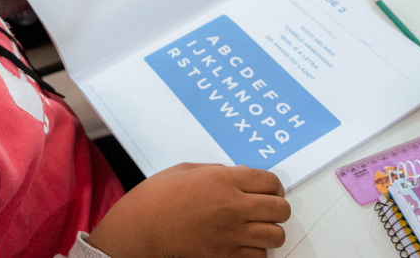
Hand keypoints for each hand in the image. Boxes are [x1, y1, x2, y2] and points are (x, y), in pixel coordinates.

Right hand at [88, 163, 290, 257]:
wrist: (139, 230)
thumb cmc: (156, 197)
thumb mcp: (184, 171)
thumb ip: (216, 170)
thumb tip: (242, 174)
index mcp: (223, 180)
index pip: (271, 182)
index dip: (273, 186)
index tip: (267, 191)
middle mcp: (233, 206)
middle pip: (280, 209)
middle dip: (276, 209)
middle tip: (264, 210)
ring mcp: (231, 234)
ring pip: (275, 236)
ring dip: (268, 232)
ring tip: (255, 230)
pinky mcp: (225, 257)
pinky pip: (259, 257)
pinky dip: (256, 252)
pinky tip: (243, 245)